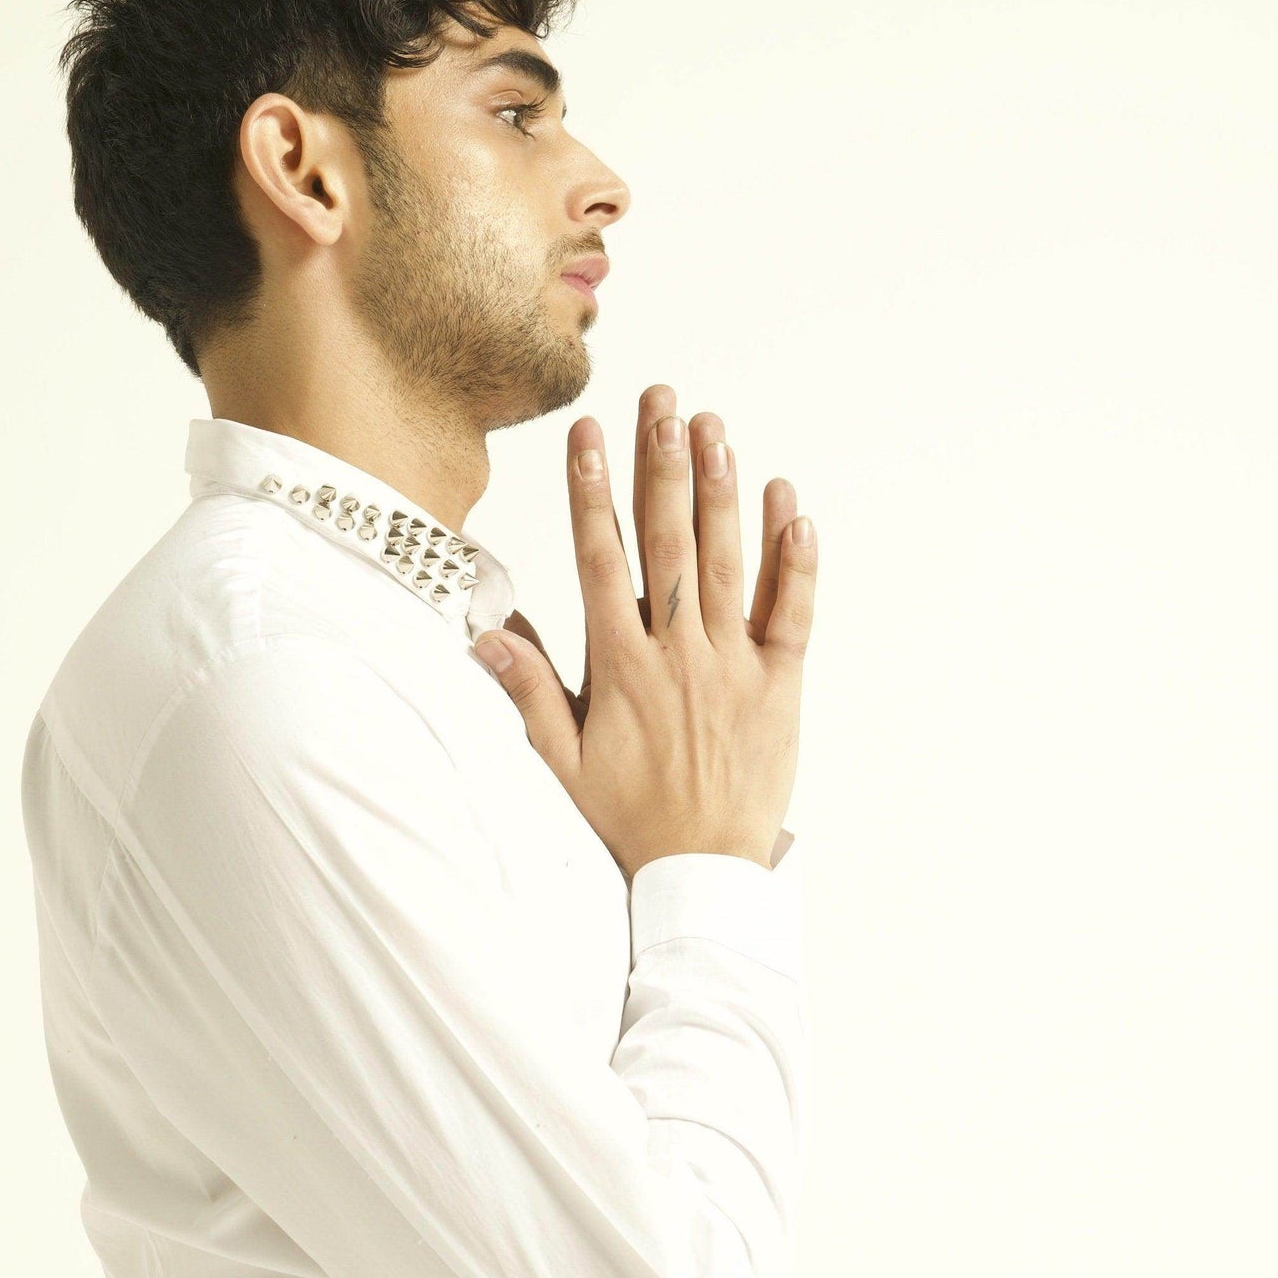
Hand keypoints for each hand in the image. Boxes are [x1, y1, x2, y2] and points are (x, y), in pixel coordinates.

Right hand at [473, 382, 815, 880]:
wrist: (700, 876)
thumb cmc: (628, 820)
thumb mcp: (563, 761)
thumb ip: (529, 691)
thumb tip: (484, 632)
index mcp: (621, 669)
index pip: (603, 561)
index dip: (594, 492)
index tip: (589, 436)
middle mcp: (679, 657)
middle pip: (668, 543)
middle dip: (662, 465)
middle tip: (661, 401)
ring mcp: (734, 668)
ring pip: (725, 563)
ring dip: (721, 490)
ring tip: (714, 427)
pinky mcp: (780, 687)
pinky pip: (791, 611)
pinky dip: (793, 558)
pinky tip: (790, 503)